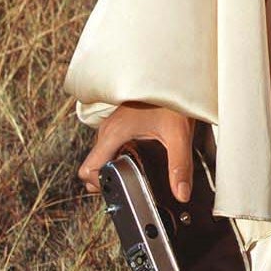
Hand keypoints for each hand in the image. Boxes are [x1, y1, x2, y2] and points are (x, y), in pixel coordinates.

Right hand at [78, 102, 195, 204]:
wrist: (173, 75)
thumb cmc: (172, 100)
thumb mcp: (179, 135)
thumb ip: (180, 166)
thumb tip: (182, 194)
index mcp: (114, 133)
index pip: (88, 169)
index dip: (100, 185)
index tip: (120, 190)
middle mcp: (107, 130)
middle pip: (93, 165)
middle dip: (108, 180)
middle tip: (131, 186)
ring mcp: (111, 125)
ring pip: (101, 156)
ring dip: (113, 169)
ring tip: (137, 175)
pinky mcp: (119, 123)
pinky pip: (110, 147)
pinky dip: (118, 158)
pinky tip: (139, 160)